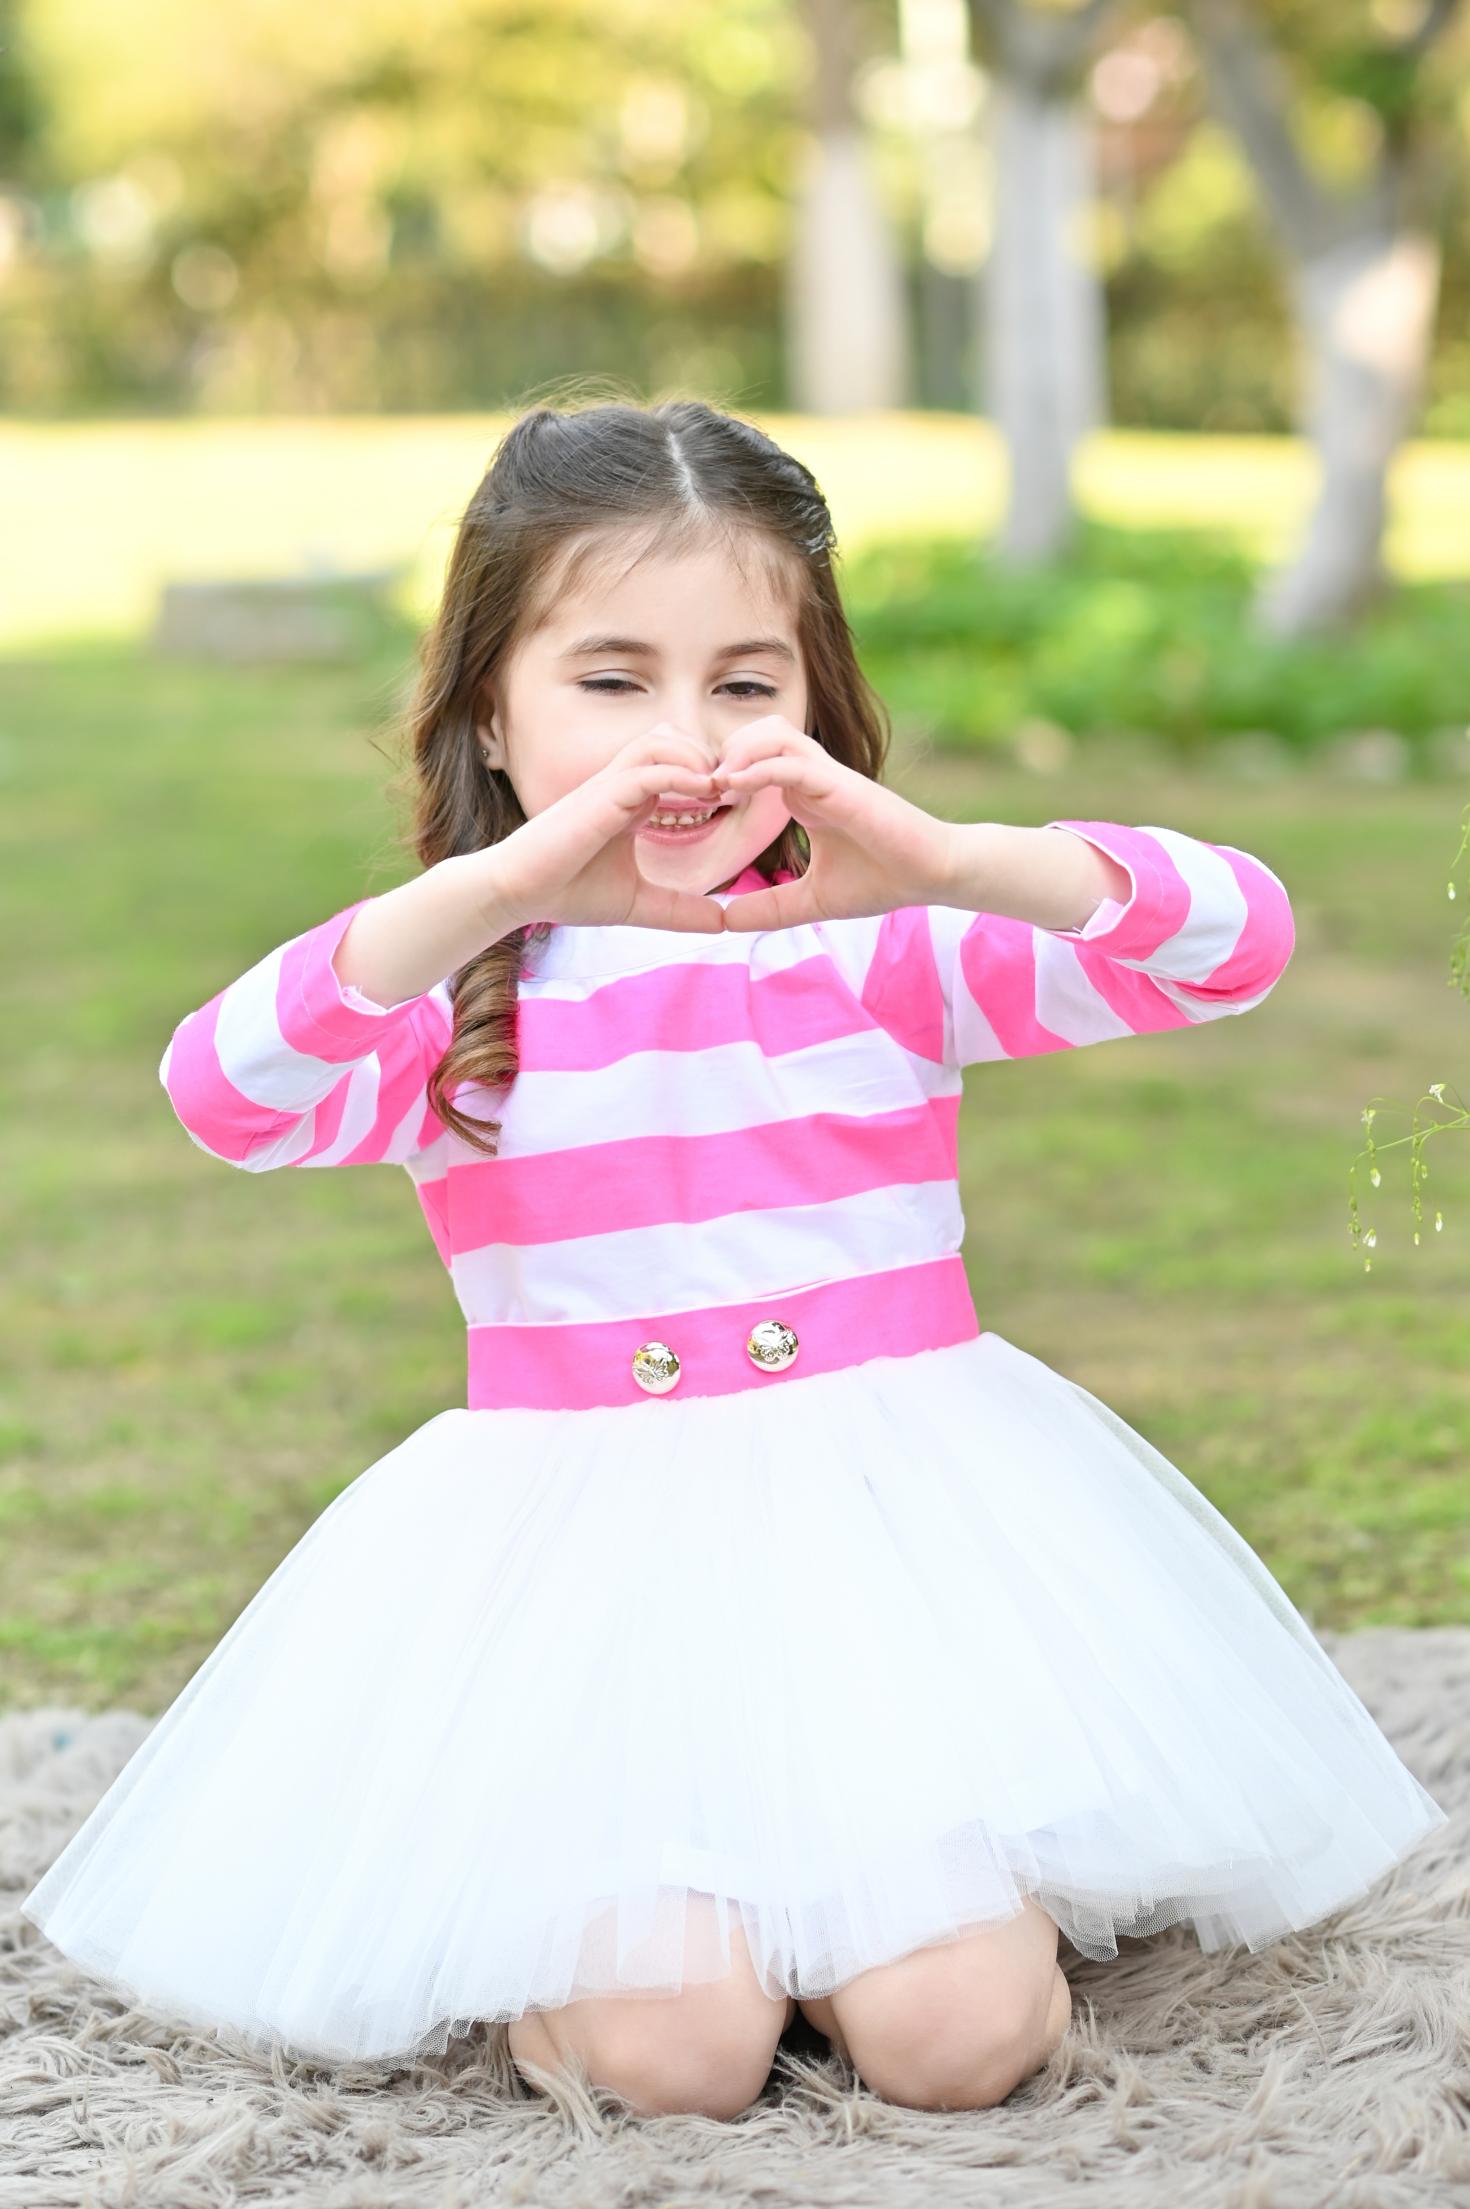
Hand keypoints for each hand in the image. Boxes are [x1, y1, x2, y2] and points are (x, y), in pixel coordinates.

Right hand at [484, 727, 728, 932]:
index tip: (735, 798)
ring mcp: (608, 787)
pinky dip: (678, 774)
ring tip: (719, 788)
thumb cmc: (568, 892)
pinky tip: (703, 792)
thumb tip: (724, 924)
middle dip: (708, 754)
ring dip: (694, 757)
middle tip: (733, 788)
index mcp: (631, 801)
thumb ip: (680, 910)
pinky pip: (645, 770)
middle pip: (670, 738)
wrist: (517, 893)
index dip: (710, 771)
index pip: (675, 762)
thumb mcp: (639, 904)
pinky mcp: (599, 797)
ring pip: (658, 743)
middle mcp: (620, 785)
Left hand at [710, 717, 958, 931]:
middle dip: (722, 752)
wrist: (933, 875)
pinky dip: (761, 767)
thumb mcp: (811, 901)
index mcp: (803, 794)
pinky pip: (793, 761)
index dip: (720, 773)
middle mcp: (813, 777)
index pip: (754, 760)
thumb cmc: (882, 880)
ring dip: (738, 752)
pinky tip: (736, 786)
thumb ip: (769, 909)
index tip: (691, 803)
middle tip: (697, 789)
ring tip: (715, 785)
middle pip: (757, 734)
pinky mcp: (842, 784)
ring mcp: (828, 776)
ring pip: (773, 734)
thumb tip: (724, 923)